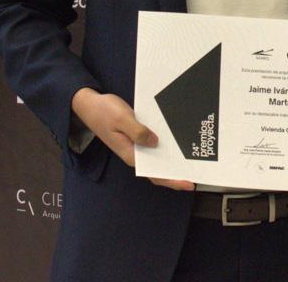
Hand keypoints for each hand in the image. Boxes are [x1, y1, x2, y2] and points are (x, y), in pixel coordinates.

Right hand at [71, 87, 193, 190]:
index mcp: (131, 154)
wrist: (89, 105)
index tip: (188, 183)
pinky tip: (176, 141)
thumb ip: (138, 131)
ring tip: (191, 160)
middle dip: (176, 173)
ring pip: (156, 157)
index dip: (172, 180)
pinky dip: (164, 146)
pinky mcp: (136, 136)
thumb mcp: (122, 119)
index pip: (154, 173)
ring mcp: (135, 145)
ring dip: (171, 160)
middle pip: (158, 169)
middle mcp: (134, 153)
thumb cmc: (104, 112)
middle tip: (197, 172)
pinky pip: (153, 145)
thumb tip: (156, 142)